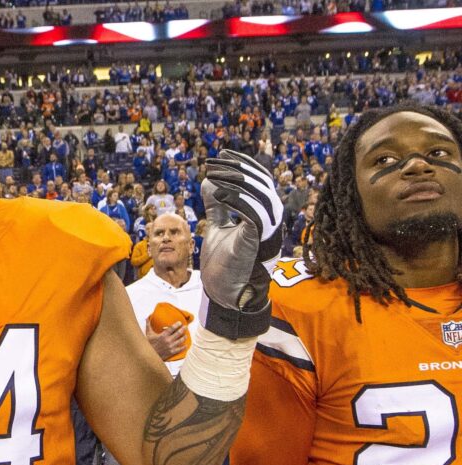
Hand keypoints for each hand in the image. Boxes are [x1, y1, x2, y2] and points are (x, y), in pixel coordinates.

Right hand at [145, 318, 187, 360]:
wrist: (149, 355)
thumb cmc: (148, 345)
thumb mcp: (148, 334)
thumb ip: (148, 326)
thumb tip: (147, 318)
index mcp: (163, 335)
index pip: (172, 328)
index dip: (177, 325)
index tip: (180, 322)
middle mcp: (168, 340)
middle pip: (178, 333)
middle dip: (183, 329)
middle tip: (185, 327)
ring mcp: (170, 347)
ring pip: (180, 341)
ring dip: (184, 337)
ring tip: (185, 335)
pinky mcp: (171, 352)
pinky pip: (179, 349)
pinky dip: (183, 347)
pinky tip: (185, 346)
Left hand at [199, 149, 283, 338]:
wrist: (224, 294)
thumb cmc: (224, 264)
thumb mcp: (217, 227)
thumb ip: (217, 206)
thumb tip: (208, 181)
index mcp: (263, 215)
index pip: (260, 181)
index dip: (243, 164)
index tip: (222, 155)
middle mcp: (271, 220)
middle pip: (261, 183)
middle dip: (236, 169)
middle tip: (213, 163)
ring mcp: (268, 231)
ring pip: (261, 194)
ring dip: (235, 181)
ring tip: (212, 176)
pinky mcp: (258, 242)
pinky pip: (255, 214)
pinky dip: (237, 200)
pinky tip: (218, 194)